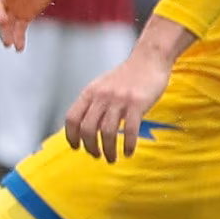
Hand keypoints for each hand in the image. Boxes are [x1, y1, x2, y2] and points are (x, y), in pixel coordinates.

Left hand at [64, 47, 173, 163]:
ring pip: (106, 132)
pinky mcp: (137, 104)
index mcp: (90, 93)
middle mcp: (101, 96)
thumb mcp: (102, 86)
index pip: (72, 118)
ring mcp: (118, 100)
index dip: (71, 136)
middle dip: (90, 147)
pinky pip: (129, 130)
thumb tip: (84, 127)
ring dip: (108, 149)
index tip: (76, 147)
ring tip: (112, 158)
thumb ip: (93, 104)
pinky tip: (128, 152)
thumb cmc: (127, 76)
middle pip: (87, 128)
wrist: (148, 60)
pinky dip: (127, 144)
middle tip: (97, 156)